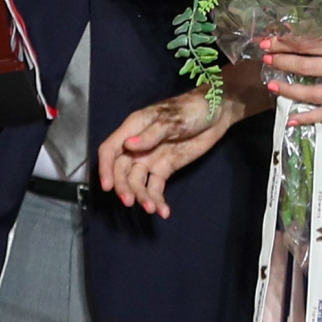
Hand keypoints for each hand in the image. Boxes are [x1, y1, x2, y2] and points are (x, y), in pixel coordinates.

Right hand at [97, 91, 239, 217]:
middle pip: (121, 170)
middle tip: (130, 202)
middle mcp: (137, 146)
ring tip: (151, 209)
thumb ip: (151, 135)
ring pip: (137, 182)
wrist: (215, 113)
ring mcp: (150, 159)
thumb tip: (128, 146)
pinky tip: (163, 211)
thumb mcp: (170, 120)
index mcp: (133, 128)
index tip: (107, 187)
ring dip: (141, 196)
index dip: (105, 167)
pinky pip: (155, 187)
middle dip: (123, 187)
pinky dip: (157, 199)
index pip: (110, 149)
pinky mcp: (164, 169)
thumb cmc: (190, 109)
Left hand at [259, 22, 321, 127]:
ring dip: (291, 90)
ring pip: (317, 93)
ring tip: (272, 85)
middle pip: (311, 66)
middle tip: (265, 57)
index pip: (314, 43)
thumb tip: (312, 25)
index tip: (272, 39)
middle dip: (284, 61)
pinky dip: (311, 118)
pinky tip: (292, 119)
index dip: (290, 42)